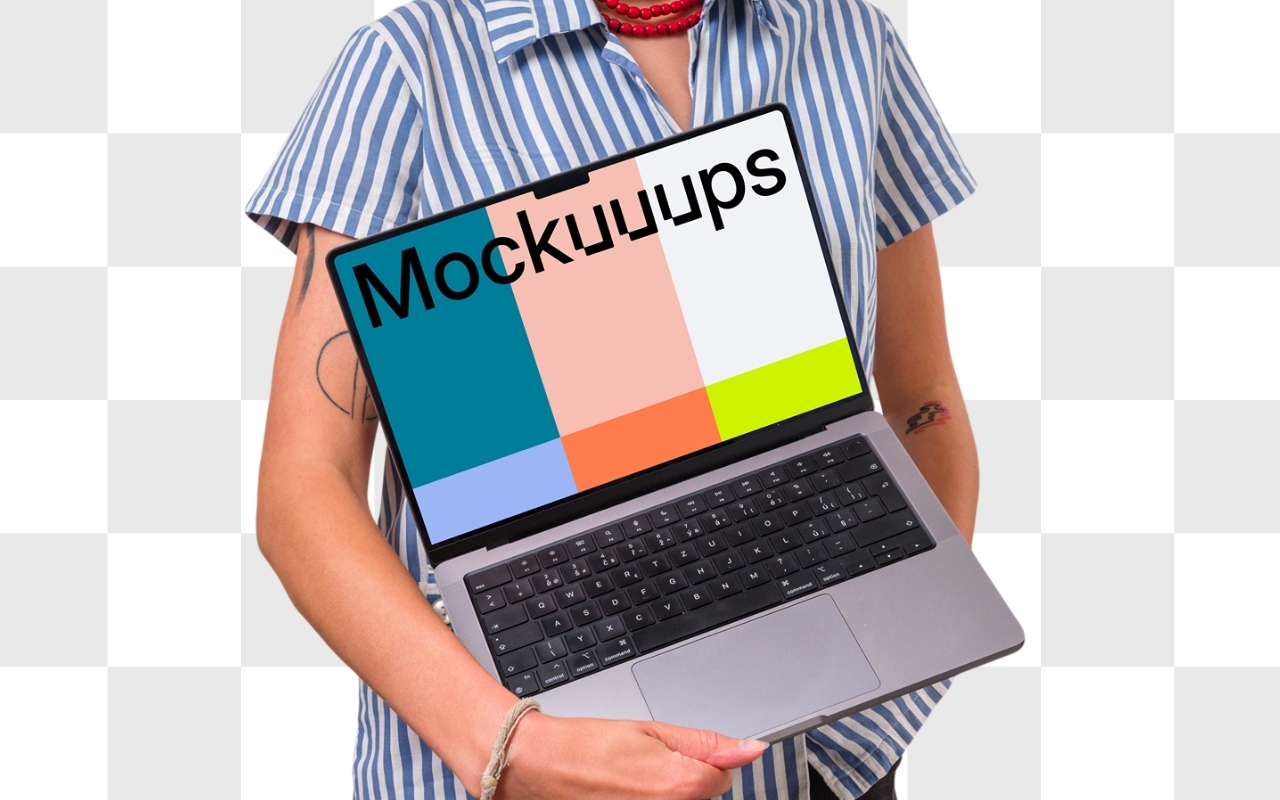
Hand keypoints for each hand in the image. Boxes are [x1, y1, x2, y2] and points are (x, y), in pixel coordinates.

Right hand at [497, 712, 767, 799]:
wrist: (540, 766)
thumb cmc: (587, 747)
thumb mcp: (652, 731)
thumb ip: (707, 743)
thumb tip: (751, 748)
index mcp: (683, 786)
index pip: (722, 776)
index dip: (699, 760)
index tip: (670, 754)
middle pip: (699, 797)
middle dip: (680, 782)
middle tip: (642, 768)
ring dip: (661, 796)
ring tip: (628, 783)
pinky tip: (620, 794)